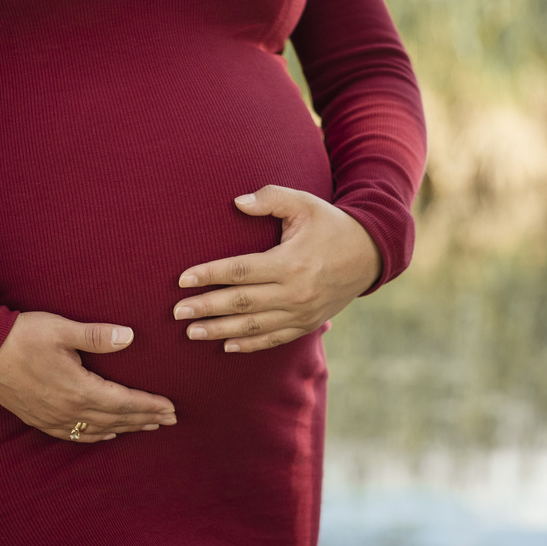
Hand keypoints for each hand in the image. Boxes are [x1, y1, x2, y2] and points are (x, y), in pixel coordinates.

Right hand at [0, 311, 176, 442]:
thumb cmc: (21, 335)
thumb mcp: (62, 329)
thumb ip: (97, 335)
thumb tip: (130, 337)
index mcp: (79, 389)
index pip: (124, 402)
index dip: (150, 406)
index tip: (171, 408)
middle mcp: (68, 410)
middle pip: (116, 419)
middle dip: (145, 419)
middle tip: (170, 420)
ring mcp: (52, 417)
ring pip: (97, 429)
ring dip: (125, 428)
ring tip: (146, 427)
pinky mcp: (38, 418)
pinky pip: (73, 435)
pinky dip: (95, 435)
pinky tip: (105, 434)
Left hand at [173, 184, 381, 352]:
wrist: (370, 255)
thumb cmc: (330, 224)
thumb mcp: (305, 203)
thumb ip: (271, 199)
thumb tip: (237, 202)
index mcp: (290, 262)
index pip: (240, 270)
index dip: (209, 275)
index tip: (182, 279)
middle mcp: (294, 292)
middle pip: (241, 303)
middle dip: (206, 308)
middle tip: (176, 312)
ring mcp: (301, 313)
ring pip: (253, 327)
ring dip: (220, 330)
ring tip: (191, 333)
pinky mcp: (307, 324)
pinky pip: (273, 340)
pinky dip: (249, 345)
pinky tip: (226, 346)